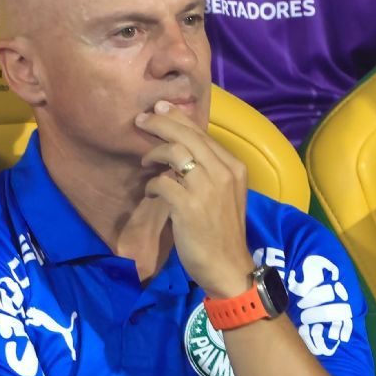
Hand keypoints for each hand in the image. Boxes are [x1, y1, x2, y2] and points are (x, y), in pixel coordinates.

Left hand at [135, 100, 254, 297]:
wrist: (228, 266)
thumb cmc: (221, 232)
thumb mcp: (223, 195)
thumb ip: (208, 172)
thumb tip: (181, 152)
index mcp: (234, 167)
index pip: (203, 134)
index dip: (179, 119)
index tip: (160, 109)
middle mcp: (224, 172)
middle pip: (189, 136)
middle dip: (161, 124)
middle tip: (141, 120)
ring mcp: (207, 188)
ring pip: (175, 153)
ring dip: (154, 153)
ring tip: (144, 162)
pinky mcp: (188, 206)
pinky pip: (162, 182)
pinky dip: (152, 184)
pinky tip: (150, 193)